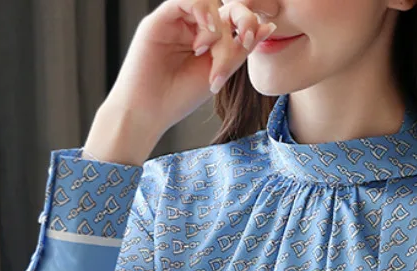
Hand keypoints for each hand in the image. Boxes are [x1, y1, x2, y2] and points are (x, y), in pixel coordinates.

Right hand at [101, 1, 275, 140]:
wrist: (149, 112)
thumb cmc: (180, 98)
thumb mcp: (219, 72)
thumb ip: (240, 49)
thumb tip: (267, 26)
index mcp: (209, 39)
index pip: (235, 18)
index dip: (249, 24)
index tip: (250, 42)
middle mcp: (192, 26)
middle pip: (225, 8)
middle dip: (240, 22)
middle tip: (242, 43)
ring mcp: (176, 21)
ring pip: (208, 2)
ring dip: (217, 24)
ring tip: (210, 51)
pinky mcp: (159, 20)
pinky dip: (201, 11)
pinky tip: (203, 37)